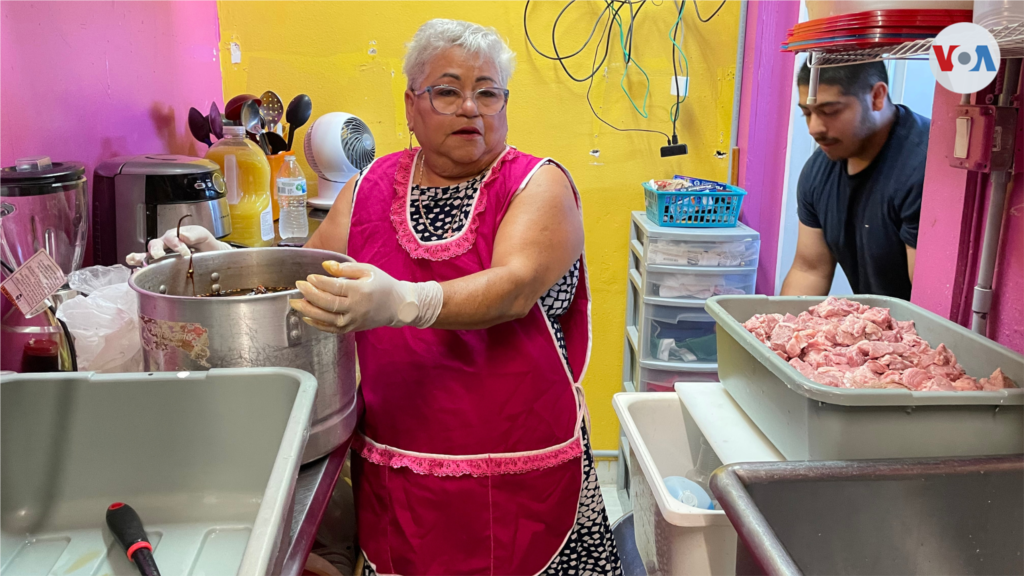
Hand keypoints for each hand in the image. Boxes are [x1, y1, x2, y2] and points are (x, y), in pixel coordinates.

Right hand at [126, 225, 231, 265]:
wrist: (214, 256)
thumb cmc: (207, 245)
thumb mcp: (204, 236)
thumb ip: (196, 234)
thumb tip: (183, 236)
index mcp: (176, 235)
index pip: (172, 238)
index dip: (177, 245)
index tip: (186, 253)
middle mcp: (167, 244)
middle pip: (156, 244)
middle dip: (156, 250)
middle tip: (159, 256)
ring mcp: (163, 255)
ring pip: (149, 253)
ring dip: (142, 256)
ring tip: (137, 259)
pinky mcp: (162, 265)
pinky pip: (148, 262)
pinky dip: (139, 263)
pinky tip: (134, 265)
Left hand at [290, 260, 442, 333]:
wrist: (398, 306)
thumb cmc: (383, 284)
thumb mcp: (367, 270)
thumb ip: (345, 269)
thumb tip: (324, 266)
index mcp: (360, 291)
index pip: (334, 287)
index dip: (319, 283)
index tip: (308, 277)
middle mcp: (356, 308)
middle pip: (328, 303)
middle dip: (310, 295)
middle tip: (298, 286)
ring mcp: (353, 321)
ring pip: (326, 318)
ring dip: (308, 311)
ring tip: (295, 303)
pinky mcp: (352, 329)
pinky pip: (331, 329)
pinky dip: (317, 324)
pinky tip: (306, 317)